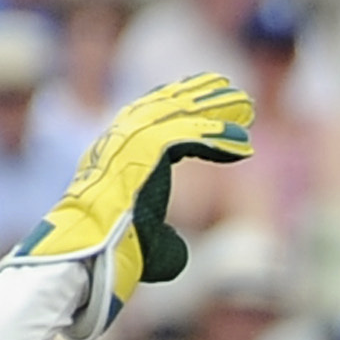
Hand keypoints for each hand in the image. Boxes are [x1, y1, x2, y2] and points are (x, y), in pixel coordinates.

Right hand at [25, 73, 258, 315]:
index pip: (149, 118)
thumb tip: (179, 250)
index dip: (177, 105)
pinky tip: (245, 144)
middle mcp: (122, 141)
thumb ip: (164, 240)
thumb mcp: (145, 243)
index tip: (200, 95)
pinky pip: (190, 138)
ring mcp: (132, 141)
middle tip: (231, 88)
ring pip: (182, 116)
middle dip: (201, 97)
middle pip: (168, 108)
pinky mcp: (147, 149)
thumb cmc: (113, 251)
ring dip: (216, 110)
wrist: (92, 248)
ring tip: (246, 105)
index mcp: (116, 155)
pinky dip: (218, 140)